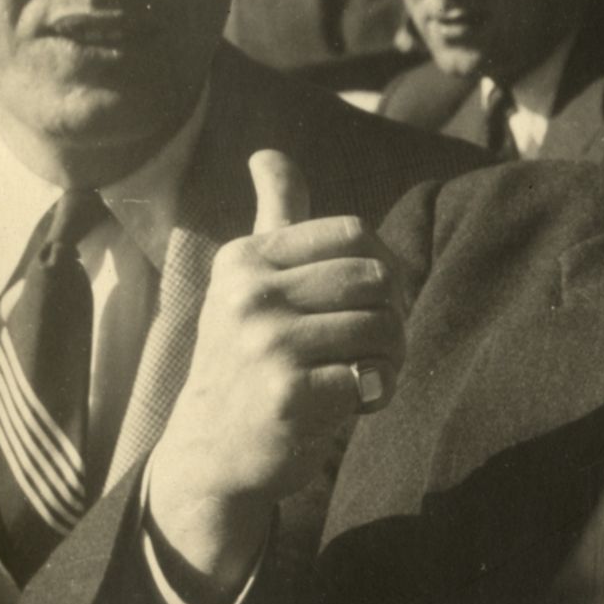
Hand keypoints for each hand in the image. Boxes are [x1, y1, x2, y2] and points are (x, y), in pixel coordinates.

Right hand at [144, 150, 406, 603]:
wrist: (212, 450)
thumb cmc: (247, 355)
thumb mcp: (249, 278)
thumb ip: (274, 214)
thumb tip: (267, 153)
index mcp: (247, 257)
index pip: (356, 233)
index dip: (381, 268)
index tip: (363, 300)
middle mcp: (249, 294)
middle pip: (378, 279)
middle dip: (391, 316)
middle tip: (368, 346)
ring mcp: (265, 344)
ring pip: (383, 328)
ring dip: (388, 359)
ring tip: (359, 374)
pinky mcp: (287, 395)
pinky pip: (371, 378)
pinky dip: (375, 394)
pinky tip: (349, 405)